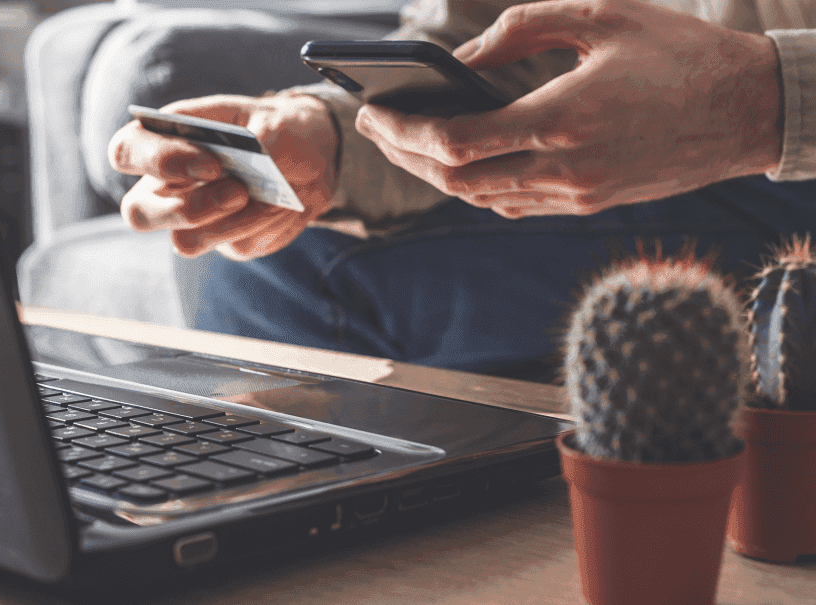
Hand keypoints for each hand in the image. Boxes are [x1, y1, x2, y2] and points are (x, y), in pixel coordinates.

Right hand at [108, 94, 336, 258]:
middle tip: (238, 193)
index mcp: (165, 138)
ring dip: (234, 222)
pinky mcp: (222, 241)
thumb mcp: (278, 121)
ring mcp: (191, 218)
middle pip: (138, 213)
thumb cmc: (281, 130)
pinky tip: (280, 206)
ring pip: (185, 241)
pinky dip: (264, 227)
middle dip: (187, 209)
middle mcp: (167, 183)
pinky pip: (234, 247)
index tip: (212, 164)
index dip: (159, 161)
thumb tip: (258, 166)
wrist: (314, 162)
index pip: (127, 151)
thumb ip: (262, 139)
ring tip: (271, 198)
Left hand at [355, 0, 783, 217]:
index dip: (403, 133)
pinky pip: (512, 205)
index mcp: (562, 118)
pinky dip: (476, 186)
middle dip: (404, 158)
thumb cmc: (680, 53)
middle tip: (377, 130)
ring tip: (407, 144)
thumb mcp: (601, 15)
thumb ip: (521, 29)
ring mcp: (576, 194)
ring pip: (480, 199)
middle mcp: (564, 168)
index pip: (456, 143)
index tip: (372, 113)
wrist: (750, 110)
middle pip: (456, 181)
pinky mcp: (589, 204)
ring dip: (436, 175)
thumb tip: (463, 58)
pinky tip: (461, 163)